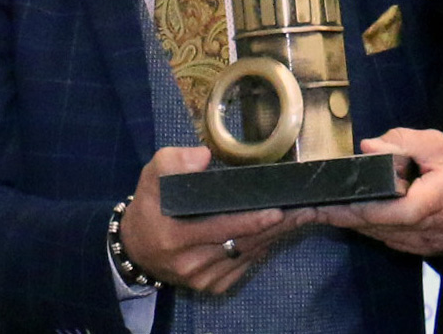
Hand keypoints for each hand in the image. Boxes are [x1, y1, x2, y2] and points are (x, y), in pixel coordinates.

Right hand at [120, 147, 314, 293]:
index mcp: (175, 236)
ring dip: (276, 236)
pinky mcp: (213, 286)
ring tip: (302, 215)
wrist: (137, 248)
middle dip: (277, 226)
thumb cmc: (149, 206)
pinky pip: (246, 265)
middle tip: (306, 209)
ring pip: (248, 255)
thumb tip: (204, 157)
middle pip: (242, 243)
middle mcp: (190, 263)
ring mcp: (203, 278)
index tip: (277, 211)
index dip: (250, 221)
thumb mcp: (152, 175)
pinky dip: (264, 247)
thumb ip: (174, 161)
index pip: (220, 229)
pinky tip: (279, 231)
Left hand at [316, 128, 442, 255]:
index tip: (318, 204)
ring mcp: (415, 244)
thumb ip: (403, 143)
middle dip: (335, 215)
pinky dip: (366, 225)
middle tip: (304, 207)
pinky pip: (384, 237)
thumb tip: (368, 146)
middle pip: (367, 225)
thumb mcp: (440, 146)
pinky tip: (349, 214)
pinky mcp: (415, 248)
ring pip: (373, 234)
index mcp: (421, 206)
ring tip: (318, 208)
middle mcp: (414, 232)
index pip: (375, 212)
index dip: (344, 209)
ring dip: (347, 222)